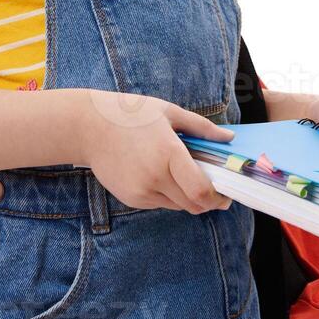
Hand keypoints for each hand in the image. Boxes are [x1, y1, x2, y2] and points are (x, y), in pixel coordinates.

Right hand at [79, 91, 235, 214]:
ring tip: (182, 173)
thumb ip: (202, 127)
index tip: (226, 193)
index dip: (218, 197)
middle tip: (215, 189)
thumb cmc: (132, 114)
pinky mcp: (131, 198)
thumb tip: (229, 137)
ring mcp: (141, 191)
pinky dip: (167, 194)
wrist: (89, 127)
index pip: (201, 191)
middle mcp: (155, 177)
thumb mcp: (169, 112)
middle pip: (194, 205)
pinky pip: (159, 203)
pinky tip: (159, 173)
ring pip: (178, 206)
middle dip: (208, 201)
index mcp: (169, 153)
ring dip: (187, 196)